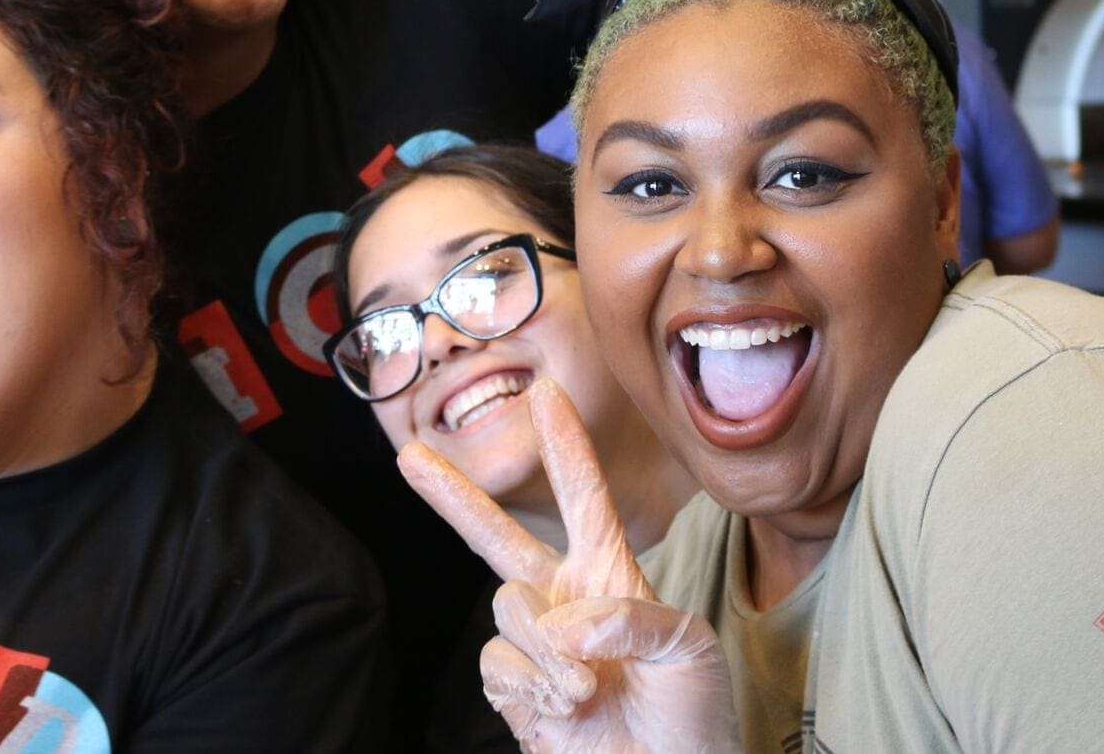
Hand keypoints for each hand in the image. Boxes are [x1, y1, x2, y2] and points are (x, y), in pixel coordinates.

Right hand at [399, 378, 737, 751]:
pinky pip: (497, 662)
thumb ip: (633, 616)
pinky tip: (564, 708)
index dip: (564, 443)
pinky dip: (532, 685)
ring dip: (548, 649)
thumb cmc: (693, 712)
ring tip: (587, 687)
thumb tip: (568, 621)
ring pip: (506, 606)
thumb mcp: (689, 648)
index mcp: (610, 571)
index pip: (583, 495)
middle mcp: (563, 598)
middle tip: (409, 454)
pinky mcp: (514, 688)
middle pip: (497, 536)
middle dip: (453, 496)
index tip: (546, 390)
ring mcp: (536, 644)